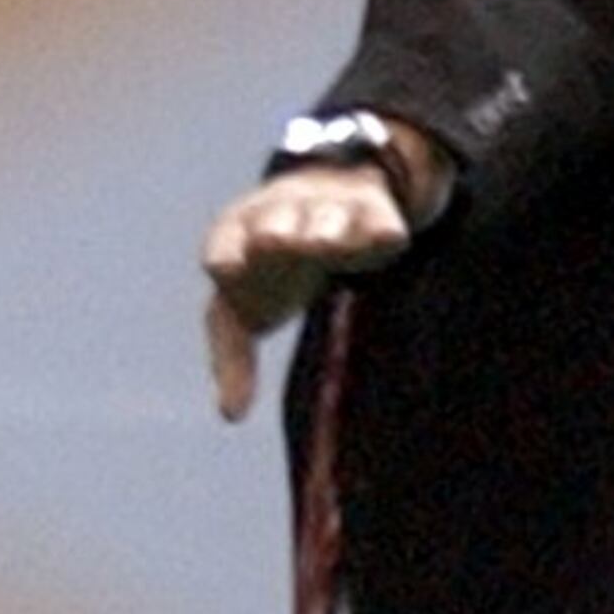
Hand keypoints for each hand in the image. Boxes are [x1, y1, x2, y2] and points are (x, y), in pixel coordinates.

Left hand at [200, 164, 414, 417]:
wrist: (326, 197)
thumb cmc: (270, 266)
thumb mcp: (242, 307)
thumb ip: (233, 359)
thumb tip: (231, 416)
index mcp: (239, 238)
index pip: (224, 244)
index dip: (226, 254)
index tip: (225, 269)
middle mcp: (279, 219)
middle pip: (274, 226)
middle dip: (275, 233)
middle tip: (277, 240)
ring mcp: (325, 212)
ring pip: (324, 219)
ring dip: (324, 229)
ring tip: (327, 240)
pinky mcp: (371, 212)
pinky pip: (377, 219)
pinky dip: (381, 228)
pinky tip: (388, 236)